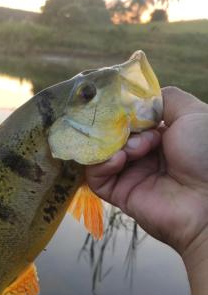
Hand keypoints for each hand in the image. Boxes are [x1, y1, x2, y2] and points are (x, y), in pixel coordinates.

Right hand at [86, 87, 207, 258]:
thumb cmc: (207, 154)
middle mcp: (145, 155)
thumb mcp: (193, 114)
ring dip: (114, 144)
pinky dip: (102, 164)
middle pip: (113, 134)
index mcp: (163, 136)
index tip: (121, 105)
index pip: (130, 118)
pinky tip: (119, 159)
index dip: (124, 110)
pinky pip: (96, 177)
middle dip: (118, 127)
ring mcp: (131, 175)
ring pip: (102, 153)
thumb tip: (136, 100)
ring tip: (137, 148)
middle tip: (131, 127)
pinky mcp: (120, 194)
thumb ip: (165, 99)